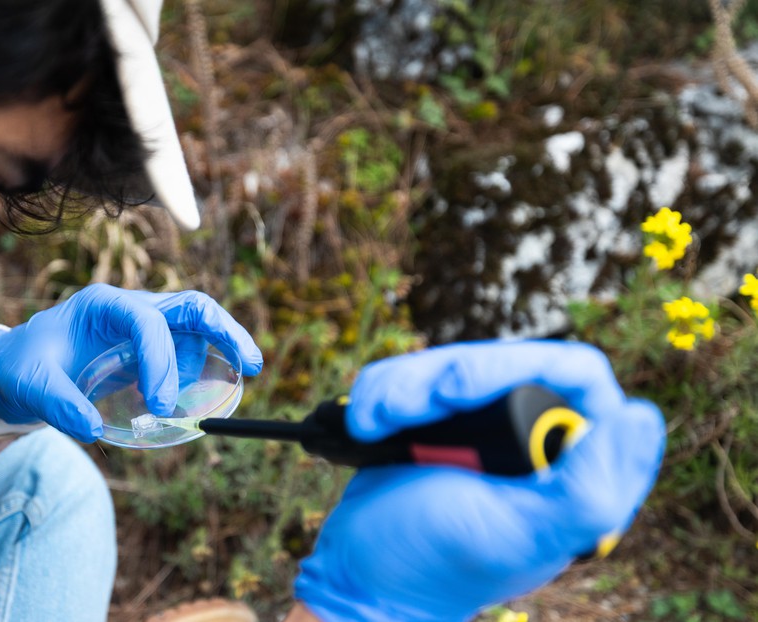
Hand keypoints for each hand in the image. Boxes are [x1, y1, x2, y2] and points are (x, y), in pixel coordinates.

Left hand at [0, 284, 262, 441]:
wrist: (15, 366)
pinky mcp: (149, 347)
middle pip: (190, 305)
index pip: (146, 319)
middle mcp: (129, 307)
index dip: (162, 358)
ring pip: (195, 326)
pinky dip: (200, 368)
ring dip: (207, 357)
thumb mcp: (29, 385)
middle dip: (224, 330)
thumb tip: (92, 429)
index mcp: (101, 305)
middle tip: (252, 364)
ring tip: (192, 396)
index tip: (161, 404)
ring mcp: (143, 325)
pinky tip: (196, 394)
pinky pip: (188, 348)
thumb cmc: (22, 367)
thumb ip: (58, 405)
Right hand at [293, 340, 664, 620]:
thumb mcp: (516, 533)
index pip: (579, 376)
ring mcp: (484, 426)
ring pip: (452, 363)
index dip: (525, 368)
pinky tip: (366, 426)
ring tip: (373, 425)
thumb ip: (586, 490)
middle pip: (506, 360)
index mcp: (575, 468)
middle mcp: (536, 440)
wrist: (360, 573)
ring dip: (403, 388)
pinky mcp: (438, 420)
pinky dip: (382, 394)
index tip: (461, 394)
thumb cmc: (438, 564)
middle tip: (405, 412)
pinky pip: (413, 375)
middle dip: (443, 380)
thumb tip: (639, 417)